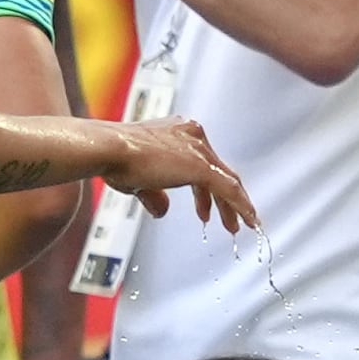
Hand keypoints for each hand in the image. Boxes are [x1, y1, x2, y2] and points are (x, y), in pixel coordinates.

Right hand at [101, 118, 252, 232]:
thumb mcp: (139, 180)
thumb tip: (163, 211)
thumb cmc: (116, 158)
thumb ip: (155, 194)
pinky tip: (249, 221)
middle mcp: (193, 136)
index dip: (205, 189)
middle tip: (228, 221)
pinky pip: (229, 190)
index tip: (206, 208)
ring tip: (237, 227)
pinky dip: (241, 207)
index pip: (202, 162)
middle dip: (223, 200)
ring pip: (227, 181)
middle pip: (218, 171)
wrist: (110, 150)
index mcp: (179, 132)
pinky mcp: (201, 166)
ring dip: (234, 207)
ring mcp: (198, 150)